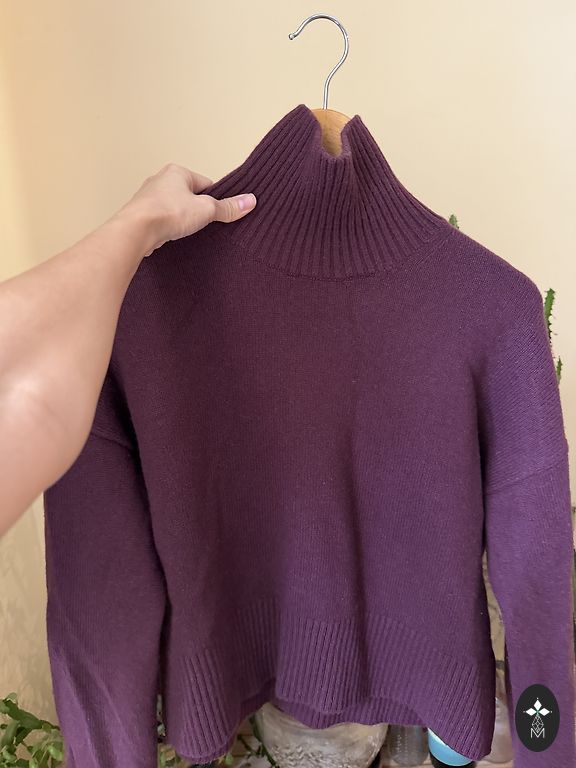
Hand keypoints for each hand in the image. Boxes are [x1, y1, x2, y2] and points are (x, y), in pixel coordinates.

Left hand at [117, 163, 256, 255]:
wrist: (136, 230)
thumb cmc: (167, 212)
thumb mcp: (206, 209)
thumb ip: (227, 207)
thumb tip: (250, 201)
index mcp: (177, 171)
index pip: (205, 184)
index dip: (215, 199)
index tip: (220, 213)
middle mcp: (161, 180)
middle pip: (189, 196)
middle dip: (198, 210)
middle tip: (205, 224)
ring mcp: (149, 198)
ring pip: (175, 208)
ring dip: (182, 220)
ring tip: (187, 232)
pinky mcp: (142, 215)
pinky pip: (162, 220)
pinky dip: (169, 228)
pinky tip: (173, 237)